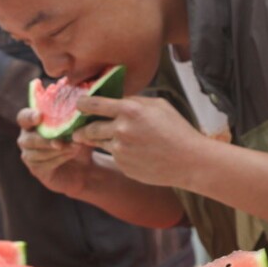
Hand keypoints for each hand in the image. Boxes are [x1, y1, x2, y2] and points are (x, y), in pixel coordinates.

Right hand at [16, 107, 94, 196]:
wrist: (84, 165)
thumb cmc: (78, 140)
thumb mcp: (79, 127)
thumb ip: (75, 117)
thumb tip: (82, 107)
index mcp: (33, 122)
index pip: (23, 118)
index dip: (29, 117)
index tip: (39, 117)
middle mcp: (26, 138)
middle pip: (29, 139)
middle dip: (46, 140)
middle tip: (61, 142)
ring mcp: (29, 155)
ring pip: (37, 153)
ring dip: (57, 150)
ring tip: (75, 147)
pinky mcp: (36, 169)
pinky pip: (43, 164)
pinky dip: (58, 158)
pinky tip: (71, 154)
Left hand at [72, 96, 205, 187]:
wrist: (189, 161)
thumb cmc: (177, 130)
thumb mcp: (159, 105)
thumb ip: (135, 101)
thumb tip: (117, 100)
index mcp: (129, 110)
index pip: (94, 104)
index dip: (82, 104)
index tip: (78, 105)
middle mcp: (121, 129)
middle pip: (89, 128)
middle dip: (82, 129)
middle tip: (79, 129)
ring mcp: (120, 150)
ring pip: (99, 143)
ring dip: (98, 140)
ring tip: (105, 139)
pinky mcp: (123, 166)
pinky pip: (114, 156)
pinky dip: (118, 153)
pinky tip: (134, 152)